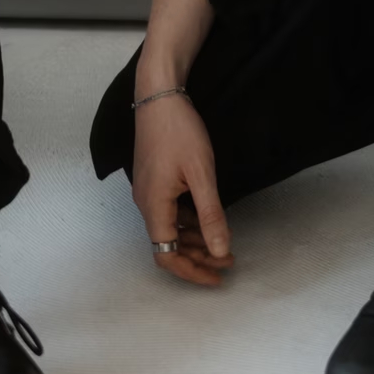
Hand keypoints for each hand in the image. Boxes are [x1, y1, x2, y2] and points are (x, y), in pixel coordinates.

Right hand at [132, 92, 233, 287]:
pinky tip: (206, 219)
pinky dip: (188, 223)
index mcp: (154, 205)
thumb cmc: (180, 131)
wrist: (159, 96)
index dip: (191, 272)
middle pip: (167, 245)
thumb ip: (211, 215)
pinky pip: (168, 212)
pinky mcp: (152, 180)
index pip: (167, 255)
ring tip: (222, 243)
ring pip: (169, 229)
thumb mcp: (202, 173)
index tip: (217, 278)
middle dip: (198, 257)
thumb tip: (219, 251)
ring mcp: (147, 191)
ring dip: (194, 240)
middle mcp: (145, 203)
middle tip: (228, 261)